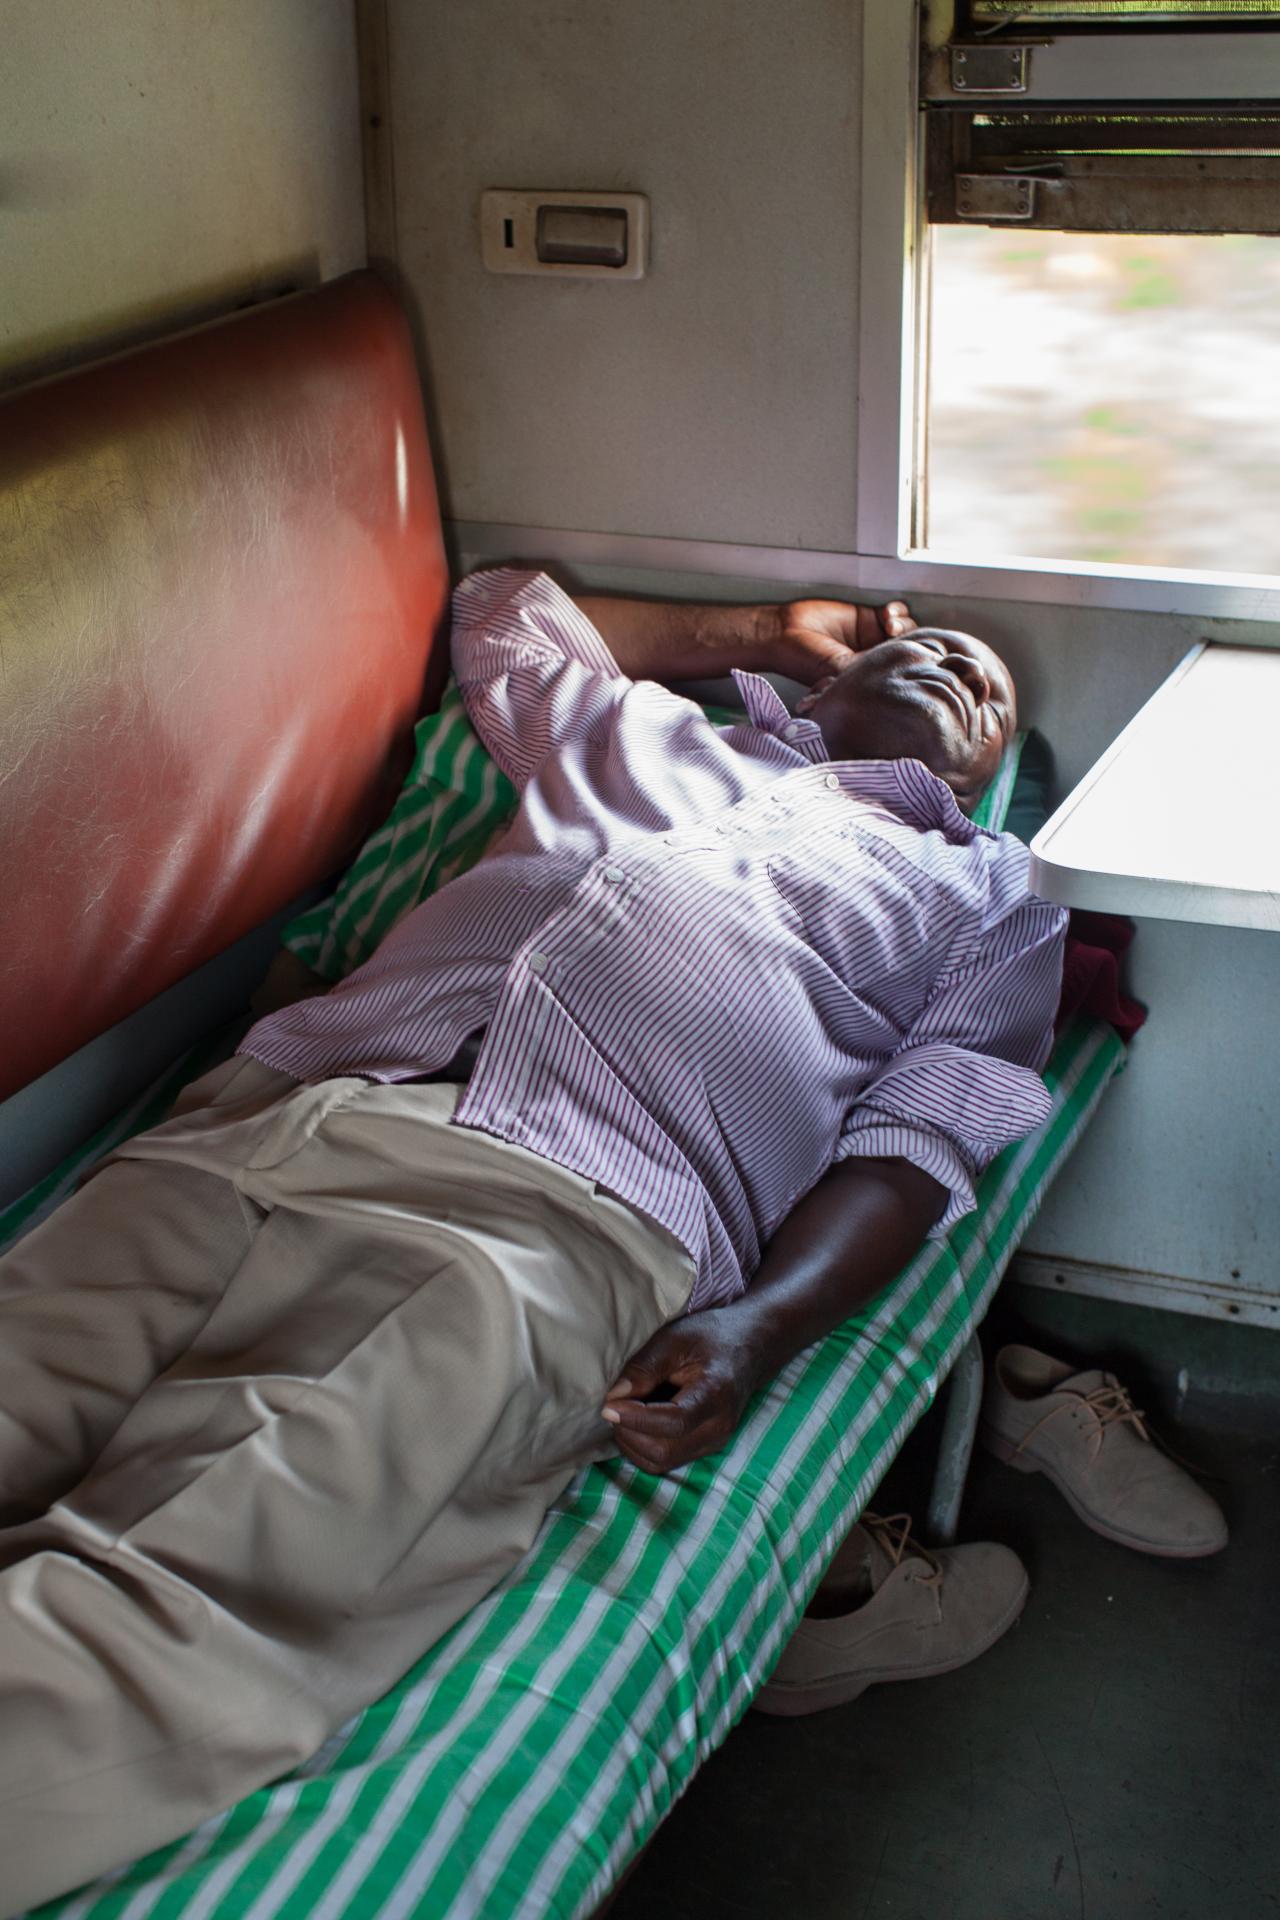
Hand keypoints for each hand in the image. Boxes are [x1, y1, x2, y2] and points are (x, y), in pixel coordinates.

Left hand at [600, 1308, 765, 1474]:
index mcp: (715, 1394)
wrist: (748, 1347)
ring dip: (633, 1444)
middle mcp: (719, 1427)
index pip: (673, 1422)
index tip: (608, 1406)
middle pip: (664, 1450)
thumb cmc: (710, 1337)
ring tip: (624, 1414)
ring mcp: (715, 1442)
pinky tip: (637, 1423)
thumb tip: (614, 1398)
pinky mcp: (705, 1448)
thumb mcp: (675, 1339)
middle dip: (629, 1433)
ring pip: (662, 1462)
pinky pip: (667, 1461)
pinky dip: (643, 1448)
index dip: (636, 1418)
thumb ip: (644, 1368)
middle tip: (613, 1407)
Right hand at [771, 598, 915, 686]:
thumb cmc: (804, 660)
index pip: (900, 668)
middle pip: (908, 648)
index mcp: (869, 676)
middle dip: (909, 640)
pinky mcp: (867, 616)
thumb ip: (865, 668)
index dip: (910, 660)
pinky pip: (894, 612)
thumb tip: (897, 666)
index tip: (909, 654)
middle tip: (895, 634)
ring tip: (889, 623)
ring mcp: (872, 637)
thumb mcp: (838, 670)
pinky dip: (896, 611)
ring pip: (905, 629)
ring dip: (904, 624)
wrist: (784, 632)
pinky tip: (886, 613)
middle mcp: (873, 657)